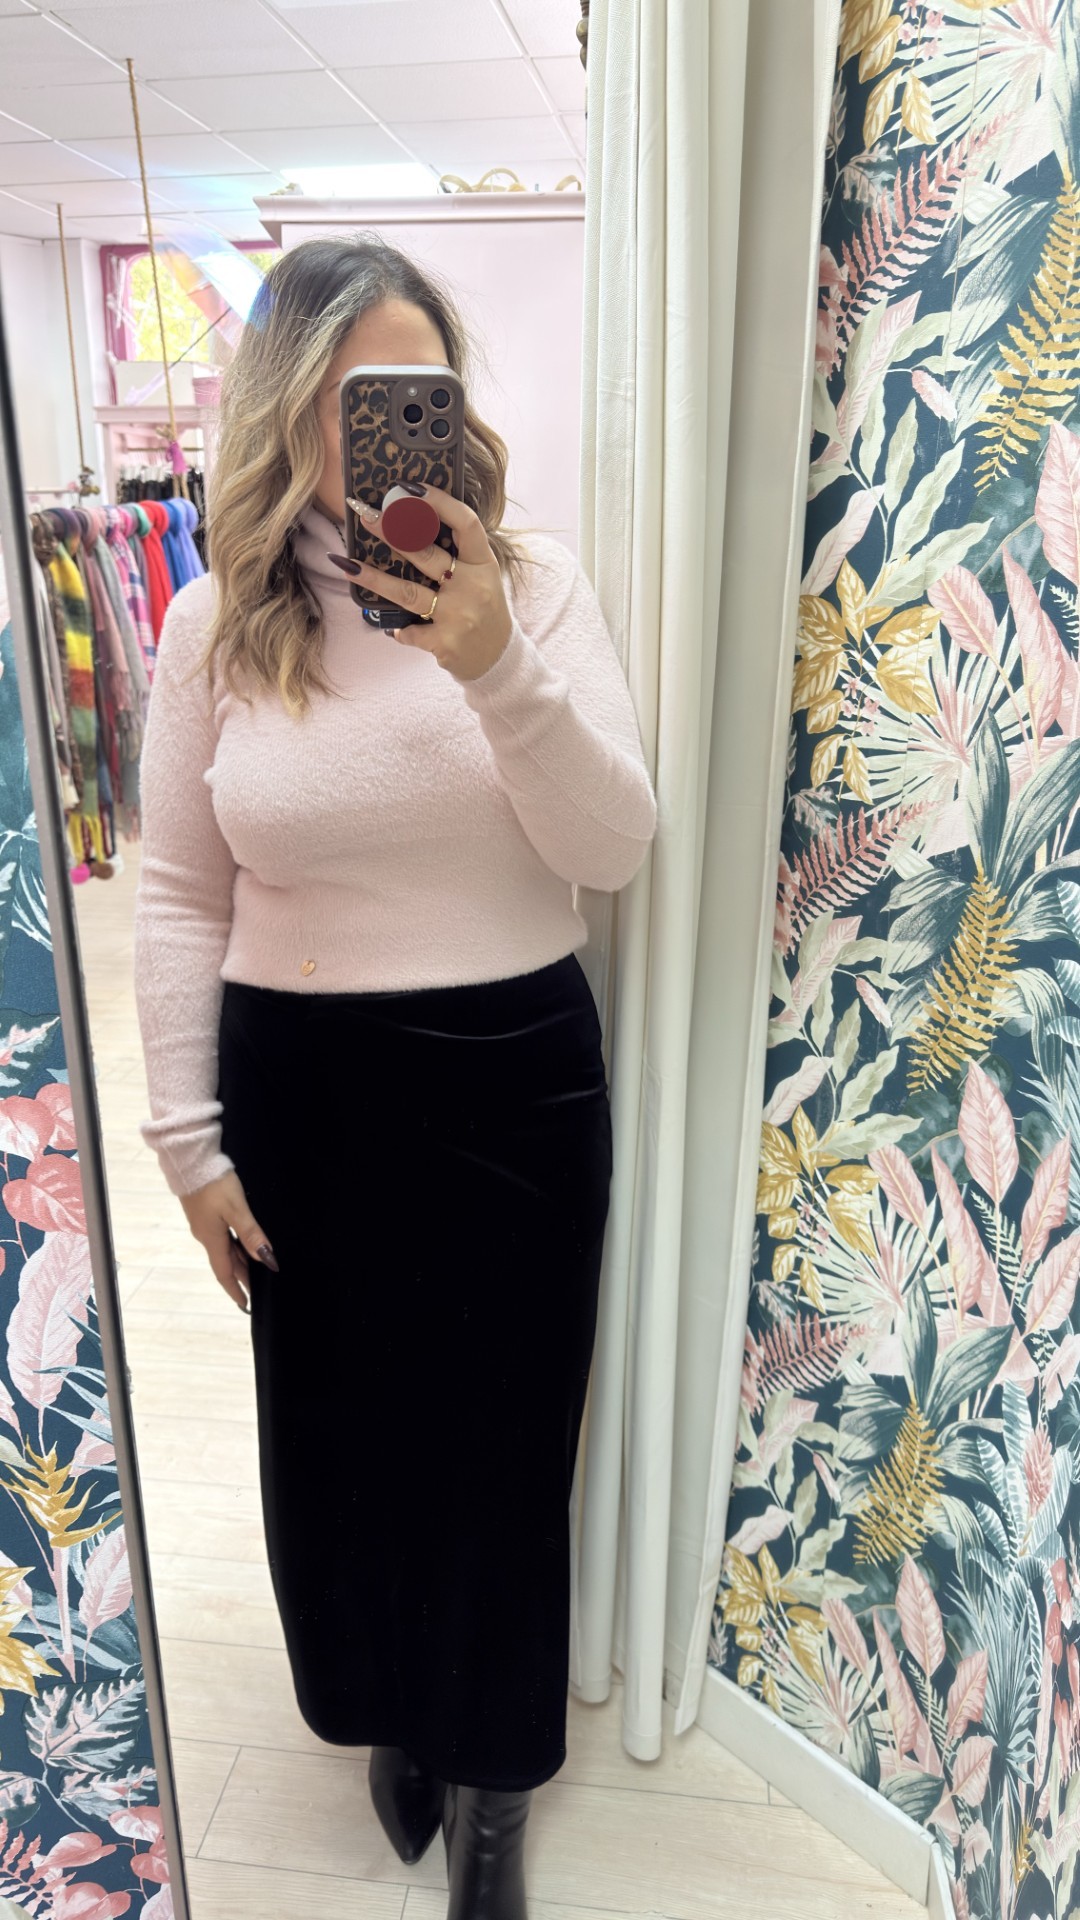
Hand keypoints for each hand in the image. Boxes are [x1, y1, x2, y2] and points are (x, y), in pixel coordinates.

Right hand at [178, 1169, 278, 1313]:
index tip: (245, 1305)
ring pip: (225, 1248)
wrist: (190, 1160)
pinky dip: (234, 1245)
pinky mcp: (205, 1212)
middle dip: (242, 1276)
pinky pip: (222, 1236)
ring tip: (255, 1268)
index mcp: (212, 1239)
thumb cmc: (214, 1184)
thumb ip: (251, 1234)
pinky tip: (243, 1241)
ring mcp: (204, 1224)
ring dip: (239, 1260)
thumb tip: (266, 1260)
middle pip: (227, 1262)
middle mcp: (206, 1235)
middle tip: (258, 1288)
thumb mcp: (236, 1209)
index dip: (235, 1290)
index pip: (225, 1273)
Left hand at [339, 485, 512, 681]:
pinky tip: (392, 629)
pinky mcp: (444, 643)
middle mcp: (472, 587)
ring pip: (408, 593)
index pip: (466, 524)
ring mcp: (458, 616)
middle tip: (366, 515)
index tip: (411, 488)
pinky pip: (408, 632)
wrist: (498, 659)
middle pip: (427, 554)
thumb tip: (409, 524)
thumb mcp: (481, 577)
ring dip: (374, 578)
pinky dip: (399, 630)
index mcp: (483, 564)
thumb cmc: (484, 610)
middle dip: (393, 532)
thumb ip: (457, 555)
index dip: (439, 503)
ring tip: (346, 565)